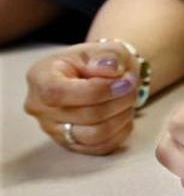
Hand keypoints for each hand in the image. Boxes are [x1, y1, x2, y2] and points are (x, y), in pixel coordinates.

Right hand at [23, 40, 140, 154]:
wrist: (103, 76)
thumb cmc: (100, 61)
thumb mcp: (107, 48)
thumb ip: (109, 55)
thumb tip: (109, 68)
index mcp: (41, 77)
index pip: (58, 93)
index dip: (96, 90)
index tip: (124, 81)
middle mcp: (40, 107)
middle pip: (85, 115)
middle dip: (119, 100)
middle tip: (132, 85)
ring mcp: (54, 129)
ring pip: (94, 135)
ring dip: (122, 116)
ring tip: (129, 99)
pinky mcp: (71, 144)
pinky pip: (101, 147)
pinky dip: (121, 131)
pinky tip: (124, 113)